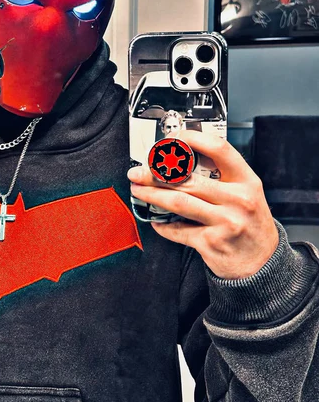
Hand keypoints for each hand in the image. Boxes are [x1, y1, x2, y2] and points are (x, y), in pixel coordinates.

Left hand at [127, 130, 278, 278]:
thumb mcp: (247, 194)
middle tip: (138, 172)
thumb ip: (223, 177)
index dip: (193, 139)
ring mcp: (224, 222)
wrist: (262, 262)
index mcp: (247, 182)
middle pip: (189, 180)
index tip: (172, 139)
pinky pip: (178, 230)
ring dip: (152, 195)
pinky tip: (155, 221)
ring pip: (178, 203)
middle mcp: (237, 200)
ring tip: (138, 190)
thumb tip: (183, 160)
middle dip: (155, 174)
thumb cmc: (250, 225)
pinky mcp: (210, 243)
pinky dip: (163, 225)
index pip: (219, 150)